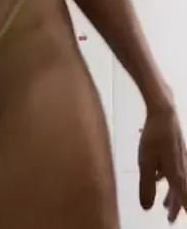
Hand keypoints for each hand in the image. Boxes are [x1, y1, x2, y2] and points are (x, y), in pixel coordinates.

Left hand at [138, 102, 186, 222]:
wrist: (164, 111)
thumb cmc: (154, 137)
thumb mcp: (146, 163)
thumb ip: (146, 186)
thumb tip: (146, 208)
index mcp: (177, 175)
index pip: (184, 199)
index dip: (184, 210)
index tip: (182, 219)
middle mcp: (183, 168)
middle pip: (182, 191)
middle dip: (176, 206)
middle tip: (169, 219)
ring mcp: (182, 157)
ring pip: (179, 179)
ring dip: (172, 193)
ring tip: (165, 203)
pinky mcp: (178, 148)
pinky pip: (176, 168)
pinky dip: (169, 177)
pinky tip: (160, 174)